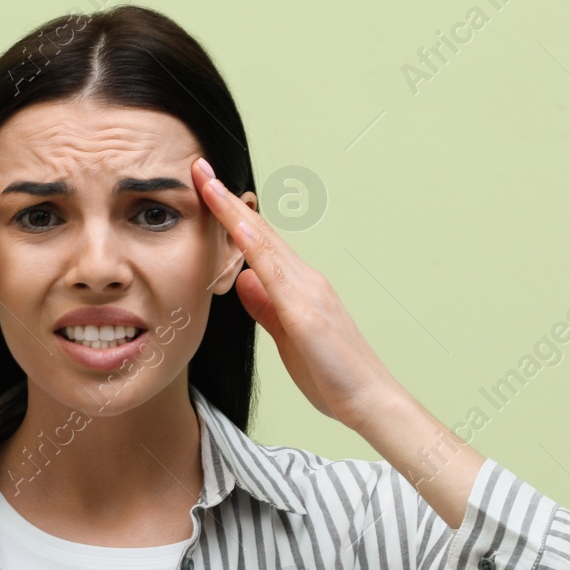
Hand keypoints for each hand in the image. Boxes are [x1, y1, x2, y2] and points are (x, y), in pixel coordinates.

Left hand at [191, 157, 398, 426]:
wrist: (369, 401)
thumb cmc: (333, 376)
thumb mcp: (287, 338)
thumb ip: (265, 309)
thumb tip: (242, 281)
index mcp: (298, 288)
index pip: (259, 243)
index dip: (232, 216)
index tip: (207, 190)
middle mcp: (306, 280)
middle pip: (261, 232)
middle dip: (228, 200)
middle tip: (199, 168)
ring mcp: (308, 292)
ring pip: (266, 242)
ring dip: (234, 211)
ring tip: (207, 183)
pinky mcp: (307, 312)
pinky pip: (276, 272)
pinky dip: (257, 245)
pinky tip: (239, 226)